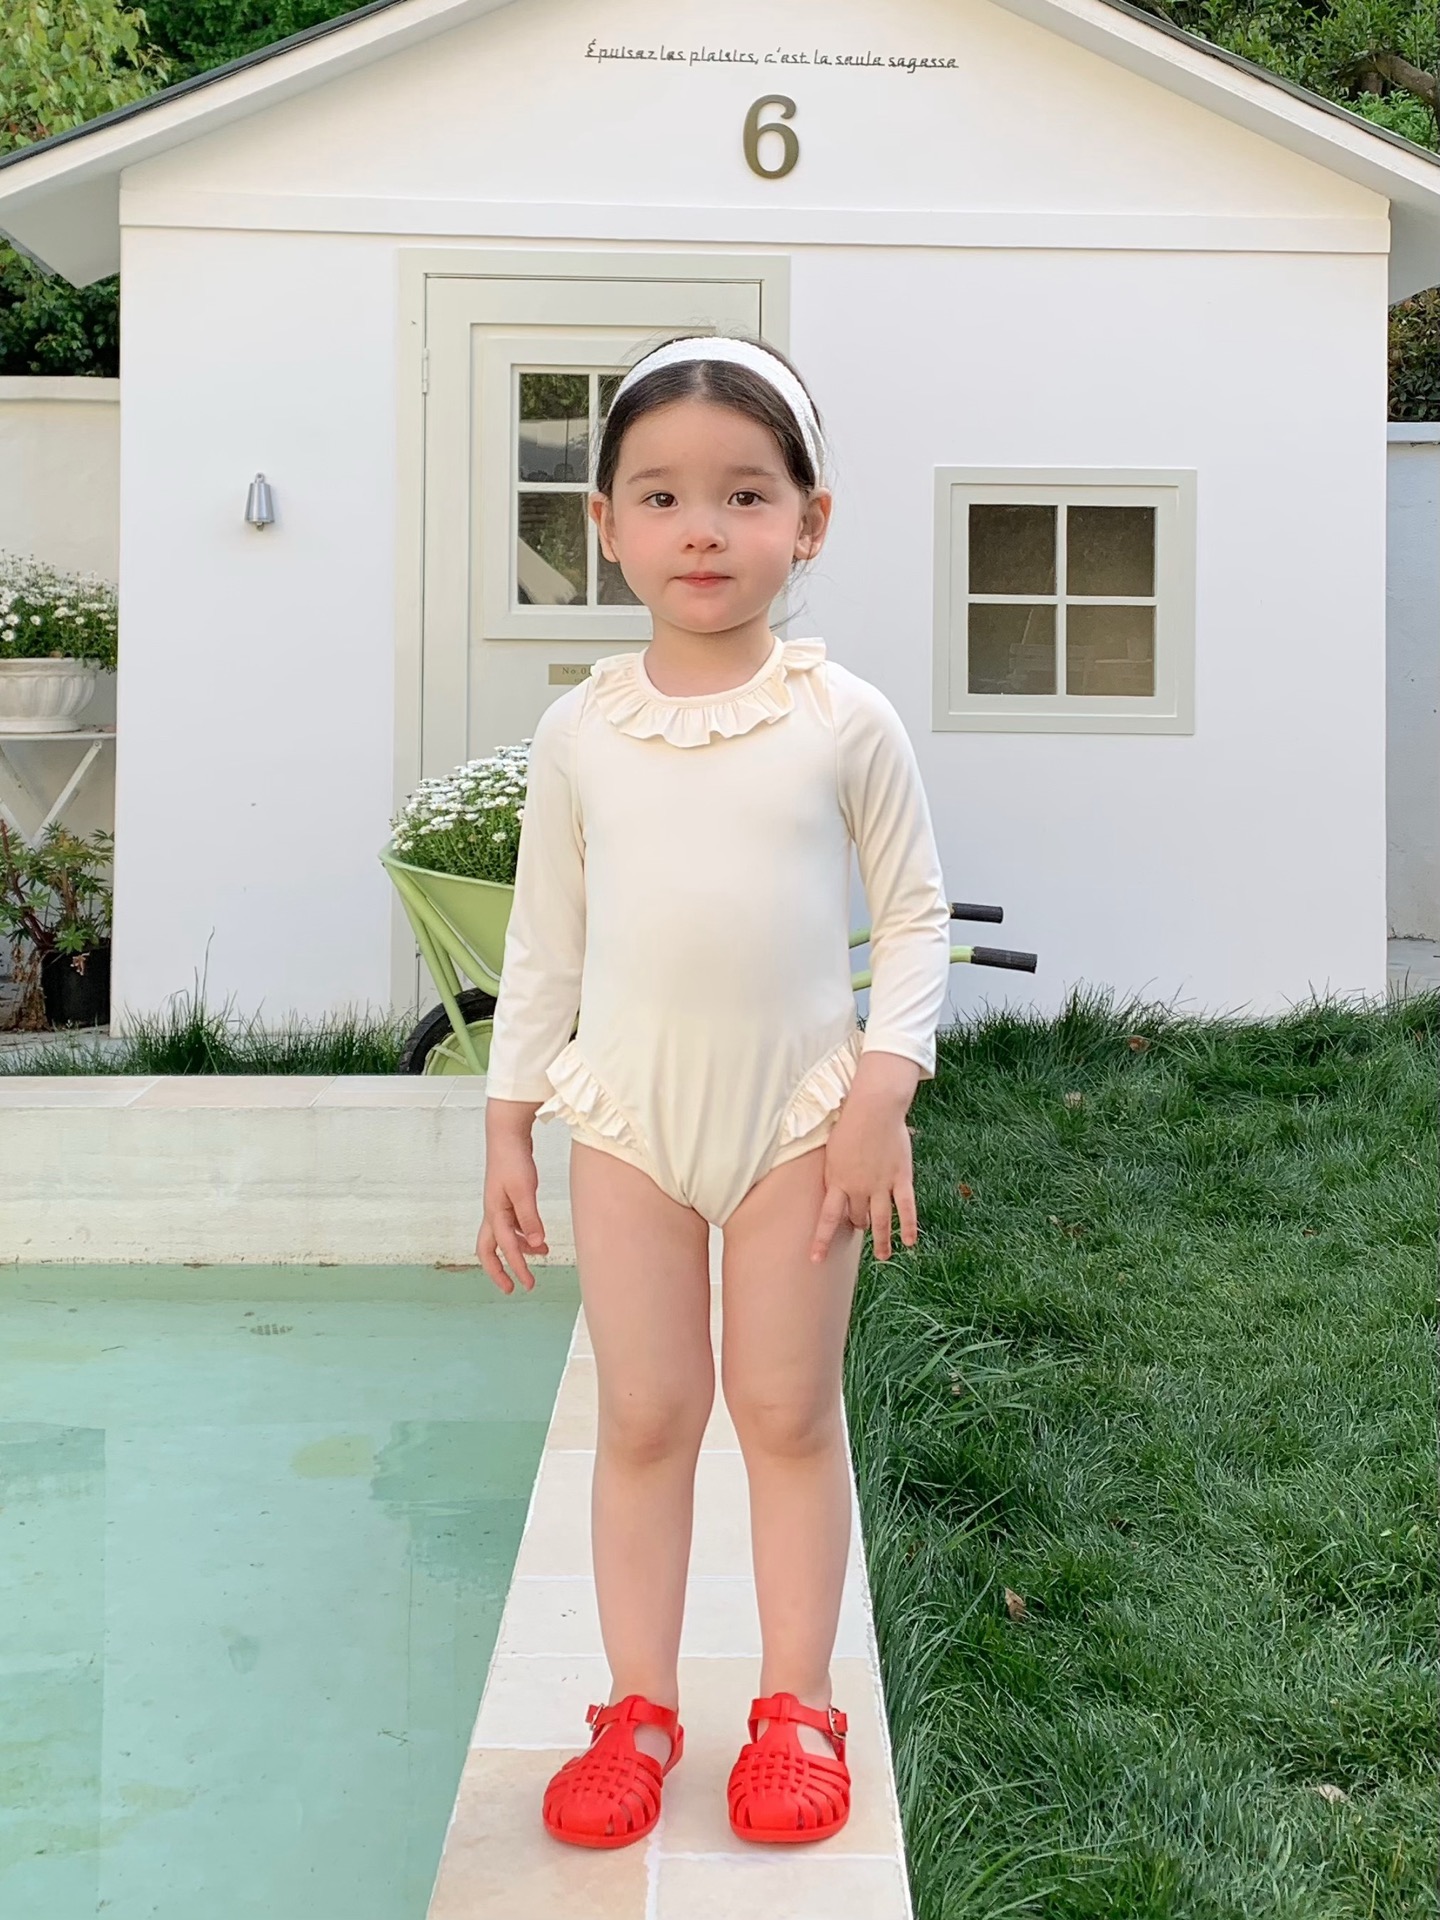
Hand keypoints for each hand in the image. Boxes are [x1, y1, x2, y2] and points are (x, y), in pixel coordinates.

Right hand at [477, 1133, 548, 1293]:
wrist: (507, 1136)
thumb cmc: (513, 1160)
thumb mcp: (524, 1190)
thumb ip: (529, 1218)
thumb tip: (536, 1244)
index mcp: (494, 1213)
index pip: (505, 1247)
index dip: (517, 1267)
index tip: (528, 1284)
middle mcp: (492, 1213)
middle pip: (487, 1250)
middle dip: (497, 1271)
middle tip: (510, 1289)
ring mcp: (498, 1207)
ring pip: (502, 1238)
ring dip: (518, 1252)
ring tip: (540, 1258)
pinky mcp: (507, 1200)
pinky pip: (512, 1226)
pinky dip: (523, 1236)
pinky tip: (539, 1238)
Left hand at [808, 1052, 920, 1264]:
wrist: (874, 1108)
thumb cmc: (849, 1122)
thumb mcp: (832, 1150)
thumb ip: (834, 1172)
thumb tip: (834, 1185)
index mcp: (837, 1181)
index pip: (827, 1219)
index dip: (821, 1241)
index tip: (816, 1260)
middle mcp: (859, 1188)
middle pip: (858, 1217)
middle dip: (858, 1223)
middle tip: (860, 1226)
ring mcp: (882, 1185)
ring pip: (881, 1221)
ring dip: (882, 1241)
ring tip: (883, 1256)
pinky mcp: (902, 1178)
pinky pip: (906, 1209)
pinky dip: (909, 1227)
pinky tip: (910, 1243)